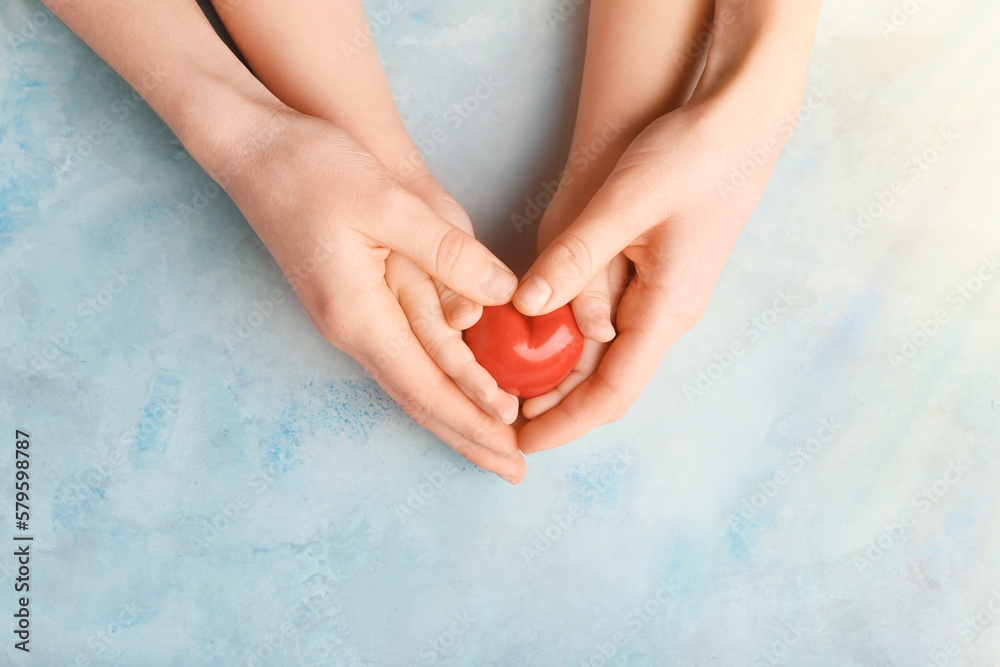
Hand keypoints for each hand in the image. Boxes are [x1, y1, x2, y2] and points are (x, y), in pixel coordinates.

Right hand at [224, 104, 525, 481]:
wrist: (251, 148)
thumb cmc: (312, 168)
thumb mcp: (386, 203)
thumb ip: (446, 252)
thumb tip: (501, 294)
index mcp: (359, 314)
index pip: (426, 386)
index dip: (473, 421)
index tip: (512, 452)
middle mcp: (351, 328)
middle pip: (418, 400)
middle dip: (467, 438)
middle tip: (513, 472)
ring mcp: (348, 318)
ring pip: (411, 383)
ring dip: (455, 417)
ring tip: (495, 444)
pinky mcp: (352, 300)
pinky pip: (403, 358)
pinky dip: (437, 383)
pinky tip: (457, 391)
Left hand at [513, 95, 800, 453]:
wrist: (740, 122)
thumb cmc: (693, 156)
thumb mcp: (628, 203)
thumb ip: (578, 257)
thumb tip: (527, 307)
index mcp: (667, 308)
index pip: (611, 392)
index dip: (564, 423)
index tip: (521, 443)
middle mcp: (667, 313)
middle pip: (607, 382)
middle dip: (556, 406)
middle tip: (501, 416)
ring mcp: (663, 297)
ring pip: (606, 355)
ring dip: (561, 373)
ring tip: (508, 385)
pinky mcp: (654, 276)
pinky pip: (609, 324)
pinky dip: (571, 337)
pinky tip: (537, 334)